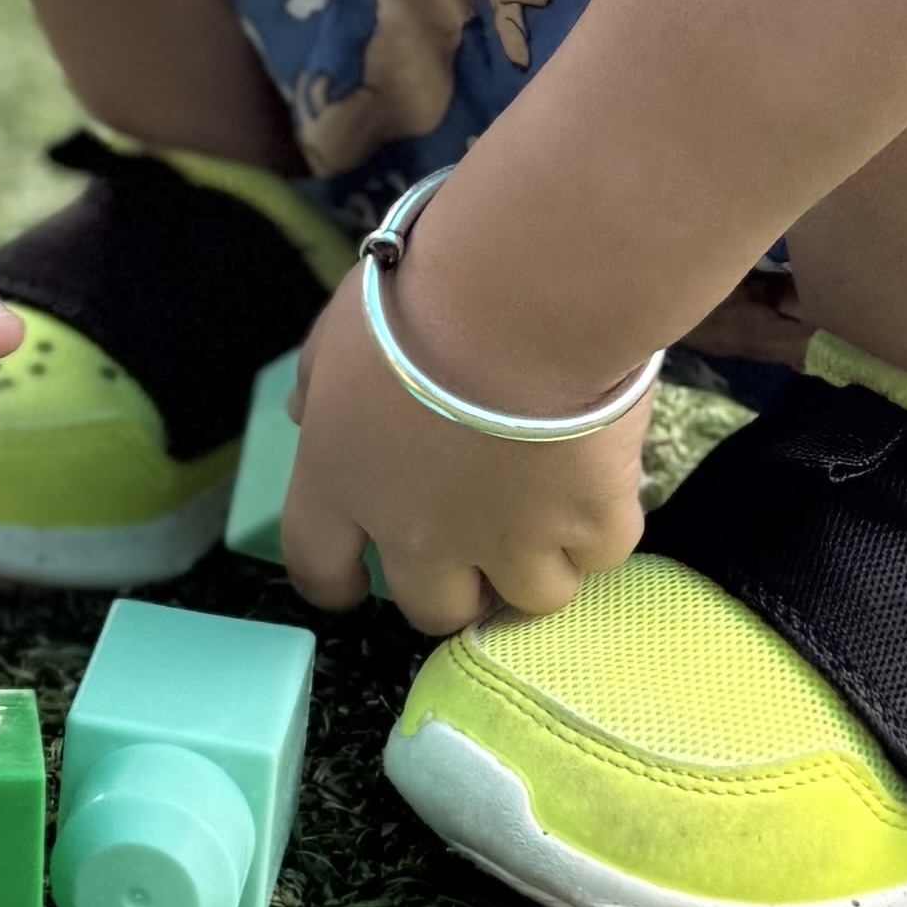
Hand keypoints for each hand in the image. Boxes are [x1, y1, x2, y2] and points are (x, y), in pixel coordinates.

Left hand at [281, 261, 650, 637]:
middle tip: (480, 541)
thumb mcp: (339, 330)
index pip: (319, 569)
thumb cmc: (419, 296)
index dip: (338, 583)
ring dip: (539, 564)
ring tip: (552, 513)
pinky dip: (602, 525)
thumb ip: (317, 384)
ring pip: (530, 598)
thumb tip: (304, 413)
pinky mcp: (588, 526)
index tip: (356, 583)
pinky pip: (601, 553)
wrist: (522, 299)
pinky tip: (602, 480)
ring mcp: (510, 540)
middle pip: (436, 609)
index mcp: (342, 484)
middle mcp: (420, 533)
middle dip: (456, 587)